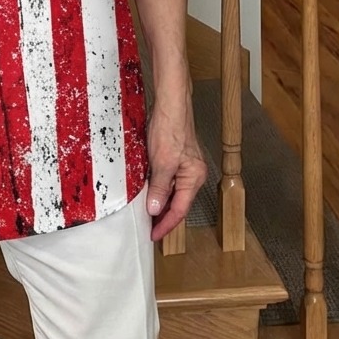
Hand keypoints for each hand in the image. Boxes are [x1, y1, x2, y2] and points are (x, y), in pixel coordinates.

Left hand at [144, 95, 207, 241]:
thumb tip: (154, 209)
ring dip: (159, 201)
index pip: (179, 210)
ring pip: (171, 191)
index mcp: (194, 178)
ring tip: (145, 212)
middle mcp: (193, 174)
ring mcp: (185, 165)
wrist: (171, 104)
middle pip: (177, 202)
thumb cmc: (170, 129)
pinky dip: (158, 187)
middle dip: (162, 215)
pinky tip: (147, 190)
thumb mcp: (162, 163)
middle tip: (147, 227)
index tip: (153, 234)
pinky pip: (167, 179)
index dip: (165, 224)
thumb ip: (159, 188)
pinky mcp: (176, 157)